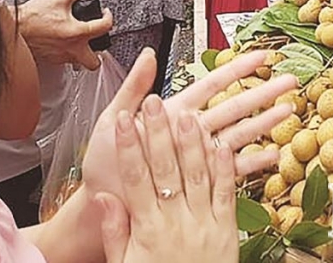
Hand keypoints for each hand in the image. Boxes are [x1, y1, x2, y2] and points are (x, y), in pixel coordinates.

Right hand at [18, 0, 112, 68]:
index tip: (105, 14)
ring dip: (82, 52)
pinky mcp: (50, 60)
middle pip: (95, 62)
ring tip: (79, 40)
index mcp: (77, 33)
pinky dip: (67, 51)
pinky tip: (63, 41)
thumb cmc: (32, 16)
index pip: (105, 28)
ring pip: (79, 62)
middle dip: (99, 52)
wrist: (12, 27)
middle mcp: (71, 49)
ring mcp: (59, 57)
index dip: (109, 17)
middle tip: (96, 39)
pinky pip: (64, 59)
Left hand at [82, 49, 298, 205]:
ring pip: (240, 133)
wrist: (101, 202)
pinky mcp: (200, 179)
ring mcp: (199, 153)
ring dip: (266, 122)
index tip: (260, 56)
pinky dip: (253, 163)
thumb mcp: (112, 119)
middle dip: (264, 92)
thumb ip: (134, 87)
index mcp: (175, 111)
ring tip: (288, 111)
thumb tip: (149, 54)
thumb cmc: (104, 162)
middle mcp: (191, 130)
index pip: (213, 84)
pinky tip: (272, 155)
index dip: (238, 69)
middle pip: (235, 105)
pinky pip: (231, 170)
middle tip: (289, 80)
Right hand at [96, 101, 236, 262]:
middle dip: (158, 133)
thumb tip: (104, 197)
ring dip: (192, 142)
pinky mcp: (227, 228)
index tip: (122, 119)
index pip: (135, 179)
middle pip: (166, 169)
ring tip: (187, 113)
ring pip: (198, 175)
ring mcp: (203, 223)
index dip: (128, 147)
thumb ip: (117, 230)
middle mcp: (175, 222)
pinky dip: (225, 167)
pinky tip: (222, 143)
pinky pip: (226, 193)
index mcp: (147, 229)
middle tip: (153, 103)